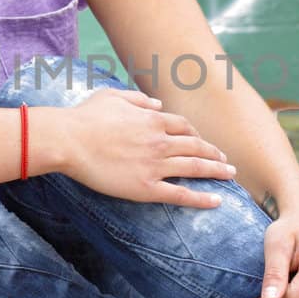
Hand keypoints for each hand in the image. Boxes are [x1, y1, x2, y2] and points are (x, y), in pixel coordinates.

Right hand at [59, 88, 235, 207]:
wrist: (69, 141)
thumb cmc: (86, 117)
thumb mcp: (113, 96)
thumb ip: (139, 99)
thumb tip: (158, 104)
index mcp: (153, 119)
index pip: (184, 127)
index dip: (197, 135)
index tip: (203, 142)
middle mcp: (160, 142)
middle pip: (197, 146)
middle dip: (214, 154)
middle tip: (226, 162)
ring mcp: (155, 166)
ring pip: (195, 167)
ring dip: (216, 171)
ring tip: (229, 176)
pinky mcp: (146, 188)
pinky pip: (180, 194)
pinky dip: (201, 198)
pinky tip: (216, 201)